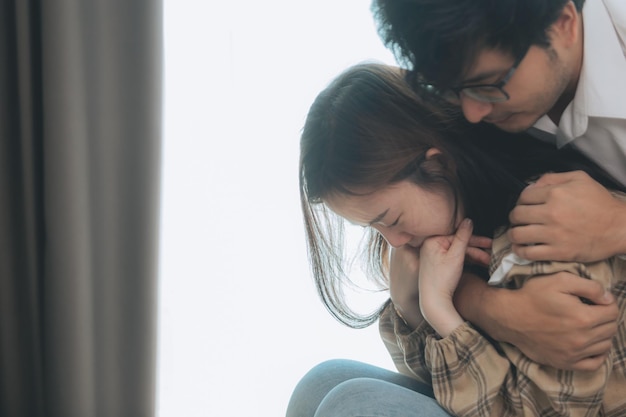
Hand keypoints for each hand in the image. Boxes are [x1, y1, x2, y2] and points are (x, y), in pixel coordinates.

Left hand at [388, 224, 490, 329]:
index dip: (475, 239)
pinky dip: (466, 260)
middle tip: (491, 251)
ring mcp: (433, 256)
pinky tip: (479, 263)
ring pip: (458, 252)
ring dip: (474, 256)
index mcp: (432, 241)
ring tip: (488, 261)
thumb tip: (468, 220)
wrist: (434, 301)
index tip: (489, 242)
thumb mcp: (456, 255)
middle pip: (458, 243)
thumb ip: (463, 236)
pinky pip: (454, 258)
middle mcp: (430, 246)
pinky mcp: (437, 264)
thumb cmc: (442, 279)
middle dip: (476, 249)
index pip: (458, 235)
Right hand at [483, 273, 617, 370]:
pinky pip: (594, 363)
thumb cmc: (532, 295)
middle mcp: (582, 338)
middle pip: (611, 328)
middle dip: (605, 317)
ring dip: (602, 334)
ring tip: (589, 324)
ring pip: (605, 345)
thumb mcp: (559, 280)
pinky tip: (590, 344)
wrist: (509, 317)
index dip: (606, 302)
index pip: (613, 311)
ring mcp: (574, 353)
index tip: (595, 299)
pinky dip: (598, 354)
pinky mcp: (565, 363)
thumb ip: (590, 286)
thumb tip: (608, 298)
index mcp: (583, 317)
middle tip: (591, 309)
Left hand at [508, 171, 625, 261]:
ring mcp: (554, 234)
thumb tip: (532, 185)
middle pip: (517, 215)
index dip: (521, 201)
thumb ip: (553, 178)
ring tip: (517, 234)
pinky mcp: (558, 252)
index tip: (524, 206)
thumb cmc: (601, 202)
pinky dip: (520, 251)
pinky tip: (521, 248)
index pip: (523, 196)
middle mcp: (551, 213)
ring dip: (514, 234)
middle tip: (519, 220)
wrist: (620, 228)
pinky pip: (528, 253)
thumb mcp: (580, 179)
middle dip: (515, 217)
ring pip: (518, 235)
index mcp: (555, 194)